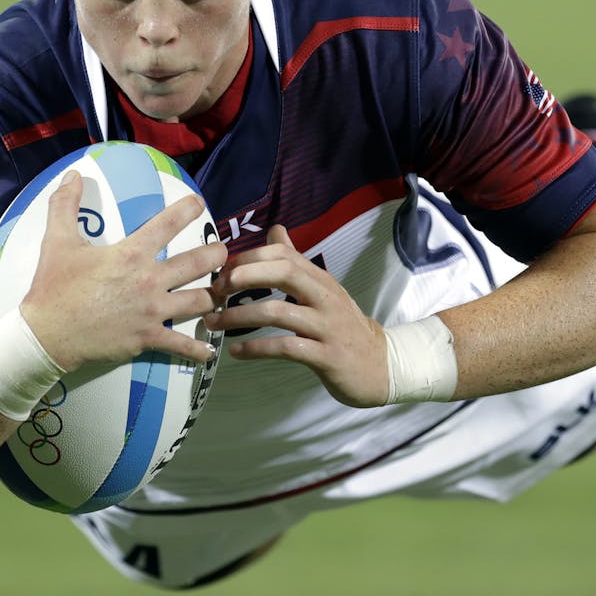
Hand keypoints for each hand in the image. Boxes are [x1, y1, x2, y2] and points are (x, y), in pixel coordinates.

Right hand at [20, 171, 225, 371]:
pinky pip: (181, 345)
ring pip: (199, 301)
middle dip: (216, 255)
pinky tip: (209, 351)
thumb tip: (72, 175)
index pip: (168, 224)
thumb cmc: (54, 287)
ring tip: (221, 292)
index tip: (199, 202)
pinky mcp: (148, 338)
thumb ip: (65, 205)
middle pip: (198, 263)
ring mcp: (152, 311)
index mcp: (131, 254)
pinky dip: (198, 350)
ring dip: (214, 296)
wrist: (48, 335)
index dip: (188, 209)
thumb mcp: (58, 241)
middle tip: (222, 252)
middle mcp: (149, 280)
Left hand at [205, 225, 388, 407]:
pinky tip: (236, 352)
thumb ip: (296, 262)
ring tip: (214, 322)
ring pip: (279, 312)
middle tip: (216, 289)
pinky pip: (287, 348)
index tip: (223, 269)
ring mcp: (327, 327)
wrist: (381, 366)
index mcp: (320, 280)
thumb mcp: (323, 290)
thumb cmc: (343, 327)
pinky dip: (257, 349)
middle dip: (245, 276)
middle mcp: (325, 298)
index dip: (250, 257)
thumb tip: (275, 229)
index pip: (284, 255)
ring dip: (240, 316)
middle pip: (284, 272)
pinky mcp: (327, 356)